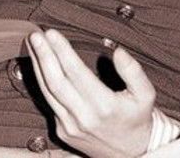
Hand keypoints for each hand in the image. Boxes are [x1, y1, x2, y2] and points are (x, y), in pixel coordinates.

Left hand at [27, 29, 155, 157]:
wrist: (131, 154)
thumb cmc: (138, 118)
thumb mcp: (146, 94)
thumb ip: (133, 71)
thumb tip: (117, 51)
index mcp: (104, 106)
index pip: (76, 72)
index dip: (62, 51)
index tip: (52, 33)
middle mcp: (83, 117)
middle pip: (56, 81)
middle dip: (44, 56)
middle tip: (36, 35)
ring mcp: (70, 126)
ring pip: (47, 92)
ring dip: (38, 66)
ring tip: (33, 45)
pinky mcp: (63, 131)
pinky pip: (49, 102)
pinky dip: (42, 81)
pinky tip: (40, 65)